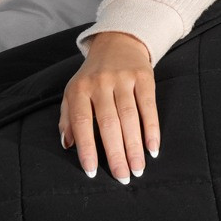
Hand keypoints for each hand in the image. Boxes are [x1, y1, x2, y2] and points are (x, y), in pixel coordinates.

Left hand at [59, 31, 159, 182]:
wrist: (117, 42)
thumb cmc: (92, 76)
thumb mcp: (73, 92)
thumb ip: (67, 119)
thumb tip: (67, 145)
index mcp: (79, 89)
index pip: (81, 122)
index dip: (86, 148)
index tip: (91, 172)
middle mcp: (100, 83)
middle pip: (108, 123)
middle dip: (115, 153)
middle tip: (122, 177)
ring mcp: (123, 79)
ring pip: (129, 117)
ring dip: (134, 146)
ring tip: (138, 168)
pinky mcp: (144, 77)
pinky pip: (148, 106)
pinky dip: (151, 129)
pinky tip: (153, 148)